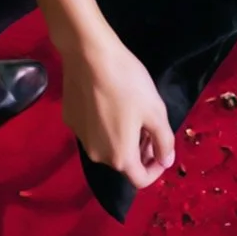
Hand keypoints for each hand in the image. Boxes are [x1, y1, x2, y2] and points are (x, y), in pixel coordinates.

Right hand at [60, 29, 175, 189]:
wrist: (90, 55)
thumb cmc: (128, 84)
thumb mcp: (156, 111)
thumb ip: (165, 141)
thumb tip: (166, 161)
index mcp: (120, 157)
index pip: (141, 180)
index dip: (156, 169)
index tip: (163, 149)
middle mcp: (97, 155)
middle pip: (123, 163)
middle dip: (140, 151)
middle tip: (149, 126)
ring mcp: (80, 138)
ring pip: (107, 147)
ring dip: (122, 138)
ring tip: (131, 113)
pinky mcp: (70, 120)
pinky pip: (92, 131)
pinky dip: (104, 125)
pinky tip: (109, 102)